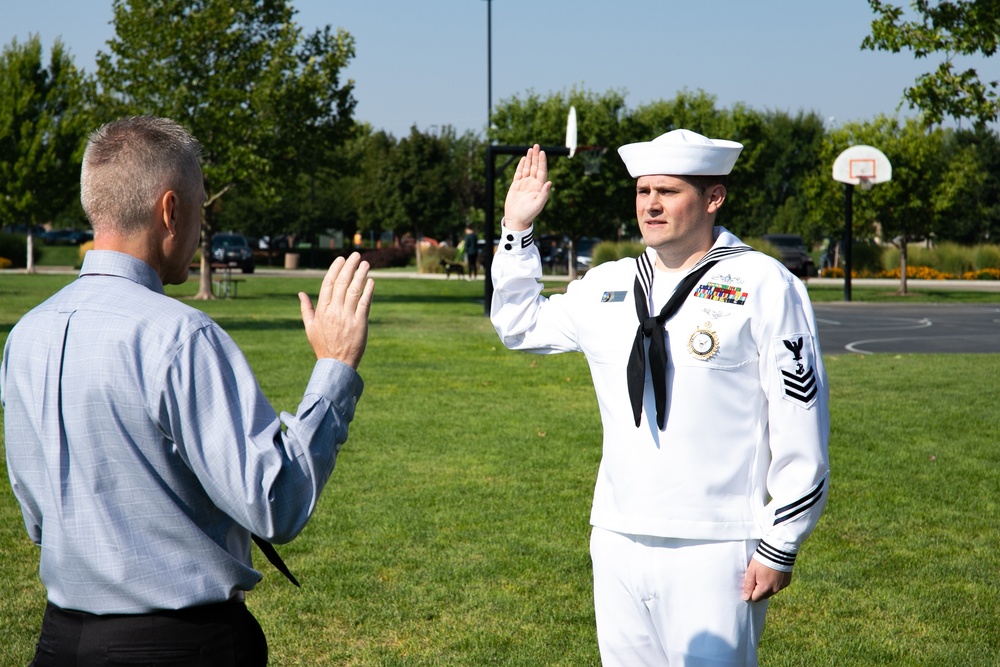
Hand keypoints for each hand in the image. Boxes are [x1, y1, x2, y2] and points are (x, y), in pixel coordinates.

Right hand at [298, 253, 373, 368]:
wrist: (336, 365)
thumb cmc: (323, 346)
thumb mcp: (309, 327)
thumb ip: (306, 309)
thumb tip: (300, 293)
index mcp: (322, 311)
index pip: (328, 284)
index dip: (335, 269)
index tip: (341, 259)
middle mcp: (334, 311)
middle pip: (342, 283)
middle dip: (349, 266)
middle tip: (356, 255)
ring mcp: (347, 317)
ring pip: (354, 290)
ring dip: (360, 275)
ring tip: (366, 264)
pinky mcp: (360, 324)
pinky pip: (365, 303)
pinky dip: (368, 291)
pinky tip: (371, 281)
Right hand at [503, 144, 551, 230]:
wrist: (516, 219)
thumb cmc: (528, 214)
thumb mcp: (538, 205)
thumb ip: (544, 194)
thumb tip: (550, 182)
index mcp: (539, 187)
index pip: (542, 171)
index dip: (542, 162)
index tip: (542, 152)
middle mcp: (533, 183)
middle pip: (535, 167)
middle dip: (536, 156)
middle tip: (536, 145)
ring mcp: (524, 183)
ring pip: (528, 168)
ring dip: (529, 159)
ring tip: (530, 149)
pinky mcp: (516, 185)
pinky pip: (519, 173)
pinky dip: (521, 165)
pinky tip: (524, 159)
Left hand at [742, 559, 792, 601]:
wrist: (778, 551)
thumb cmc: (762, 560)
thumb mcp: (751, 571)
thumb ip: (748, 585)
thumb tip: (746, 598)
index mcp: (764, 588)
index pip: (755, 599)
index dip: (750, 593)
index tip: (750, 584)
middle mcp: (774, 590)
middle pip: (763, 596)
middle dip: (758, 590)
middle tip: (757, 577)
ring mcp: (781, 586)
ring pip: (771, 592)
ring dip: (767, 587)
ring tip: (765, 574)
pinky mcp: (787, 582)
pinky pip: (778, 586)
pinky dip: (775, 582)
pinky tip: (773, 573)